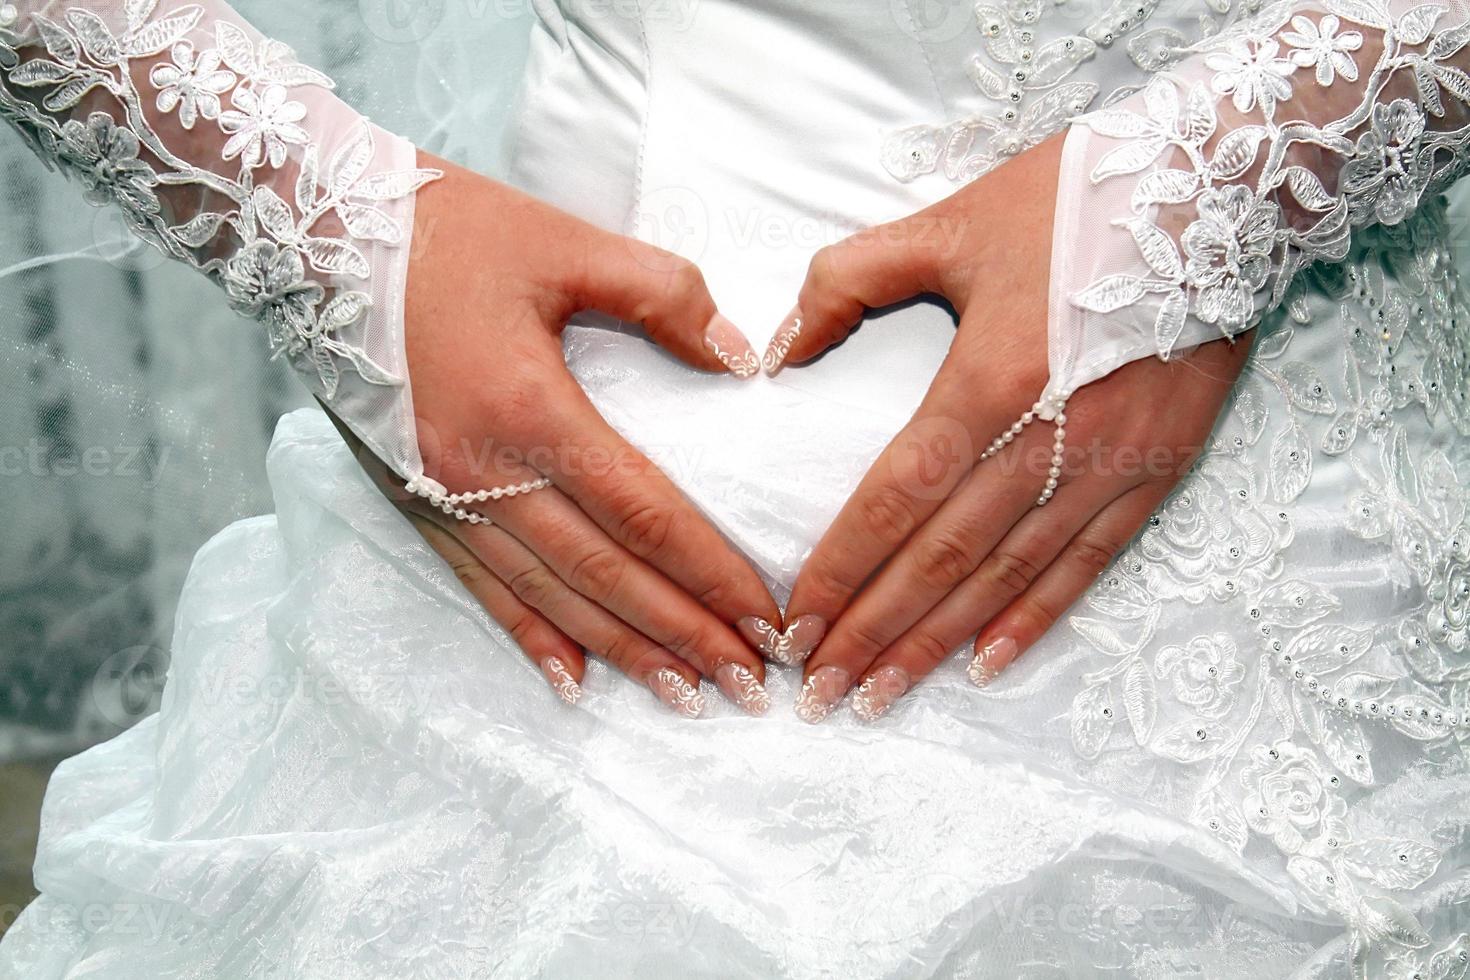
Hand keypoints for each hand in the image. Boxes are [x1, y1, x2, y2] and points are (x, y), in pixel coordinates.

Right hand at [353, 154, 780, 716]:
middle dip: (683, 635)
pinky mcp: (413, 501)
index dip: (710, 573)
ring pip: (548, 596)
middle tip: (748, 685)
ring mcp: (442, 497)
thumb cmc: (449, 234)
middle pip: (604, 575)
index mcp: (531, 409)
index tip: (765, 618)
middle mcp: (483, 472)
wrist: (317, 237)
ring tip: (682, 695)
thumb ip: (664, 294)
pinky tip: (570, 681)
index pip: (643, 514)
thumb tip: (741, 357)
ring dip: (621, 651)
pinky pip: (480, 585)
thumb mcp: (565, 243)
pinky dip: (530, 637)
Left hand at [768, 136, 1252, 722]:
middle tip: (820, 693)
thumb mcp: (947, 222)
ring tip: (882, 695)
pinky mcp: (1157, 470)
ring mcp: (1110, 464)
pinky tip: (988, 663)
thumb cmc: (1076, 199)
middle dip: (874, 632)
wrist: (1224, 186)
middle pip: (943, 557)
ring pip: (1008, 576)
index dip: (842, 568)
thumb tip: (778, 350)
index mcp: (990, 379)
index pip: (896, 499)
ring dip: (939, 643)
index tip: (796, 624)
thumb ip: (847, 281)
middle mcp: (1050, 439)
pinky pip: (1087, 563)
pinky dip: (1036, 618)